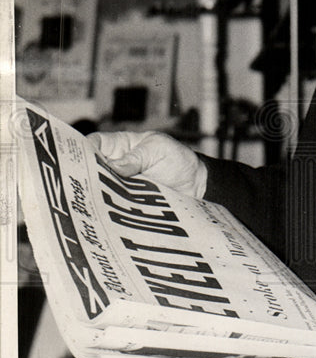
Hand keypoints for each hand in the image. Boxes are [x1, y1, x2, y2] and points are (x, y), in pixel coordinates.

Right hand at [87, 130, 206, 198]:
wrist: (197, 185)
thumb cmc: (178, 160)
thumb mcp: (158, 150)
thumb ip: (135, 158)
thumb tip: (113, 166)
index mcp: (121, 146)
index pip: (94, 144)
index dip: (82, 149)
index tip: (76, 159)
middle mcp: (116, 165)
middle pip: (92, 169)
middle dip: (84, 175)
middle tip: (79, 184)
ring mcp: (121, 185)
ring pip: (100, 189)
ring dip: (97, 194)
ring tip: (89, 201)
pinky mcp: (128, 202)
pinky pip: (115, 204)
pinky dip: (111, 208)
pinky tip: (105, 213)